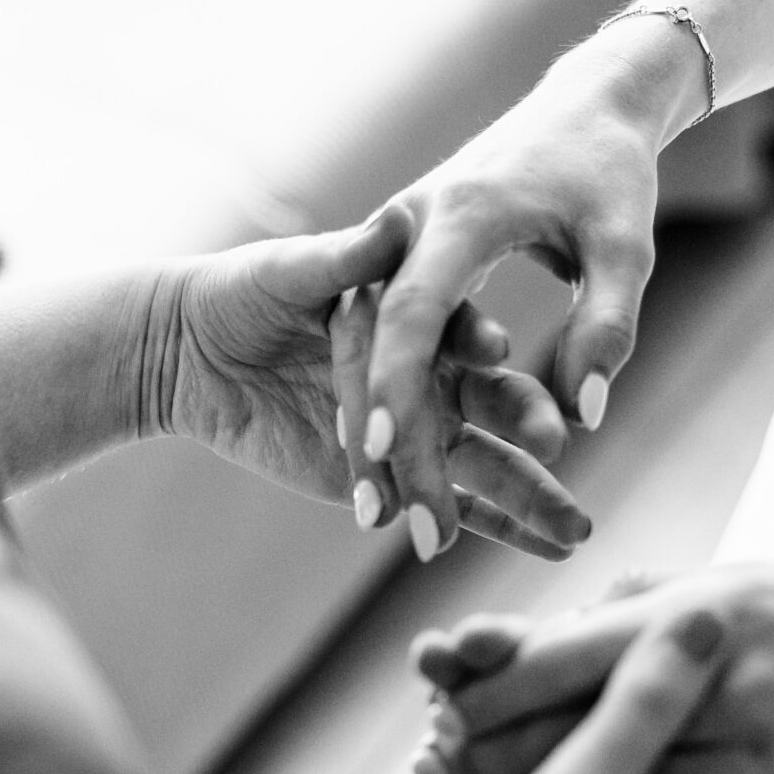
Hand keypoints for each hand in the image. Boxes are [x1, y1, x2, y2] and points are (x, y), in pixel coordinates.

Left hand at [160, 209, 590, 559]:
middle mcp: (432, 370)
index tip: (493, 348)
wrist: (193, 351)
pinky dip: (505, 531)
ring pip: (489, 464)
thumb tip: (392, 226)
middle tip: (558, 439)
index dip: (471, 339)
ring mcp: (423, 427)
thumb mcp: (288, 272)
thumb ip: (345, 261)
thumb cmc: (239, 292)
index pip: (452, 328)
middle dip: (524, 421)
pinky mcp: (402, 478)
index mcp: (415, 313)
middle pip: (490, 399)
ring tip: (580, 525)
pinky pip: (461, 508)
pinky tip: (555, 548)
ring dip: (534, 494)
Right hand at [357, 23, 699, 557]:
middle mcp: (412, 225)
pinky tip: (392, 470)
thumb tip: (585, 422)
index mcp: (464, 214)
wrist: (585, 106)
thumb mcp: (627, 247)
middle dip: (377, 428)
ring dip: (370, 426)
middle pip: (379, 338)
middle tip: (381, 518)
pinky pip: (385, 335)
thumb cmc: (611, 175)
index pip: (416, 307)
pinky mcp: (403, 258)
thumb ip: (607, 328)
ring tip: (379, 515)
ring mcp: (398, 239)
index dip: (398, 381)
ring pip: (367, 343)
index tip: (383, 449)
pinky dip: (386, 398)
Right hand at [391, 605, 736, 773]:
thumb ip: (645, 705)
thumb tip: (713, 616)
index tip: (544, 614)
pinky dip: (481, 767)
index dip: (601, 650)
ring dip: (492, 718)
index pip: (669, 713)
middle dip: (530, 682)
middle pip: (608, 730)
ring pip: (554, 758)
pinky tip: (433, 746)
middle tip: (461, 646)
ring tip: (431, 682)